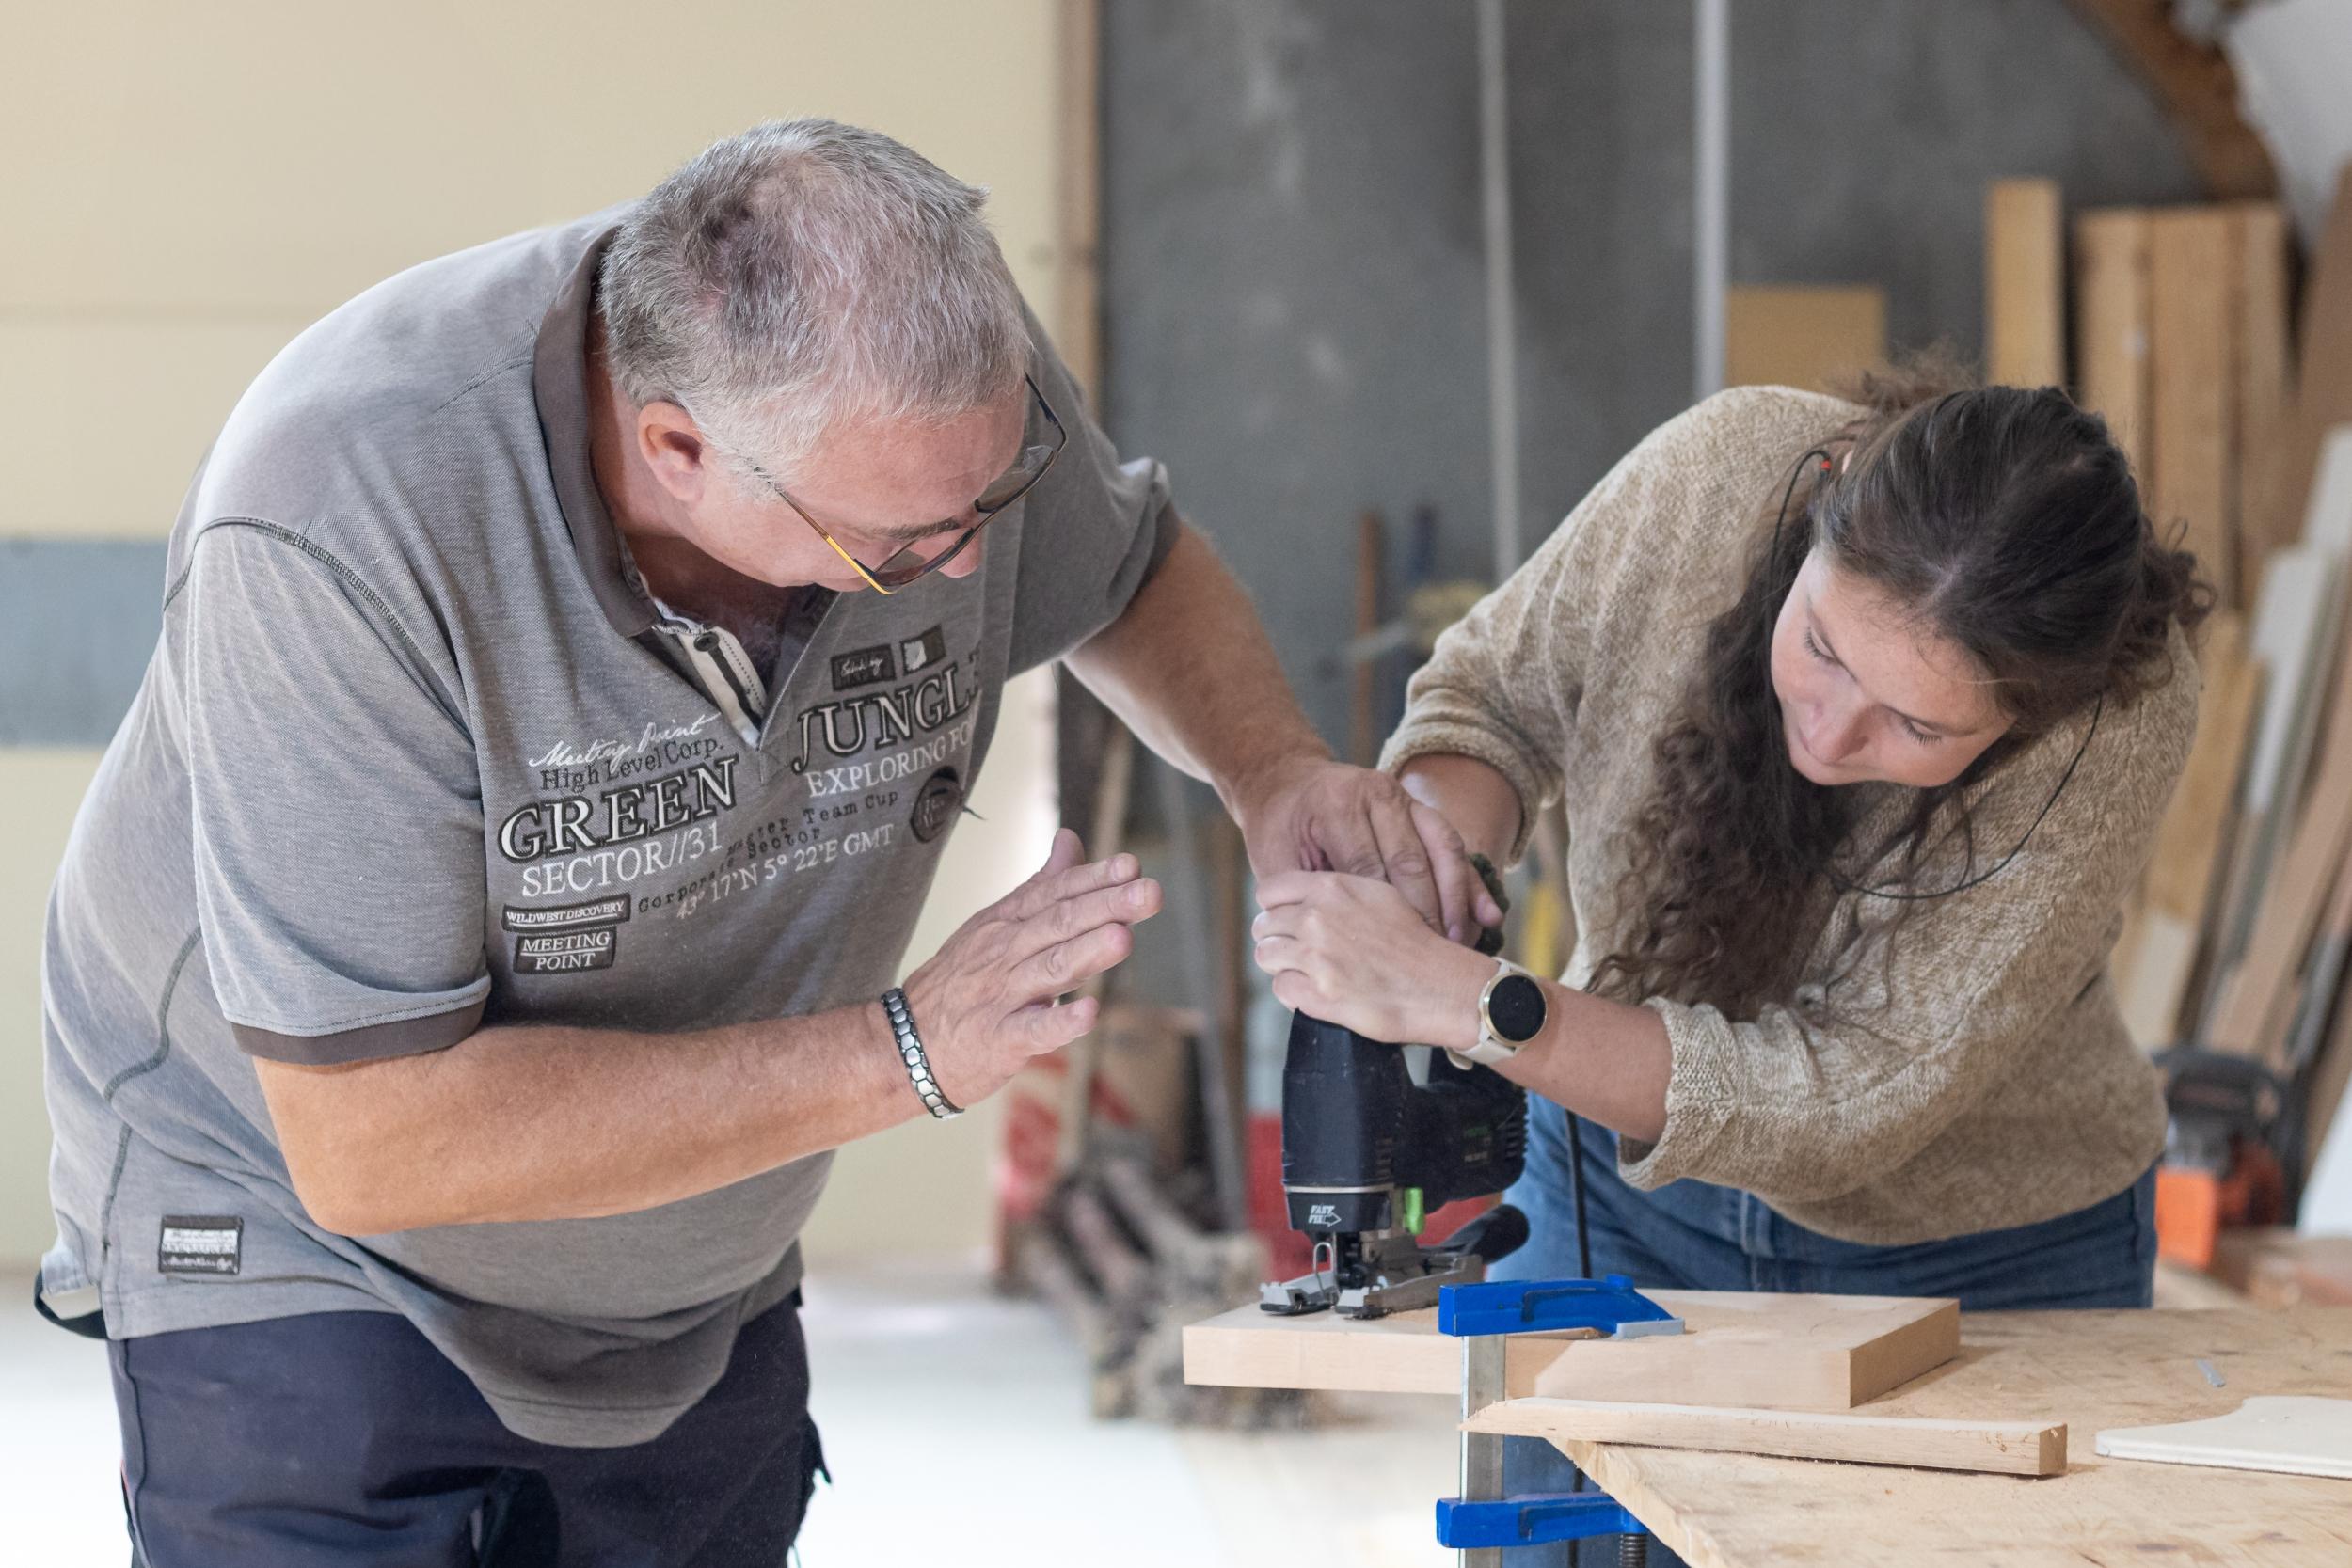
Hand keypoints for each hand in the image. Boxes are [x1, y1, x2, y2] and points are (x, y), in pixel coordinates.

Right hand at [901, 828, 1160, 1105]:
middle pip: (1060, 924)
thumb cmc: (960, 982)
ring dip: (1088, 953)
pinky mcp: (999, 1039)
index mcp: (1007, 923)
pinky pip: (1032, 1029)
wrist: (905, 1043)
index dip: (1094, 879)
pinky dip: (1060, 1022)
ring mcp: (1001, 996)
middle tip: (1149, 893)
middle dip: (1107, 907)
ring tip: (1124, 938)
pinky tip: (1088, 1014)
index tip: (1132, 865)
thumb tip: (1071, 838)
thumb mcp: (994, 925)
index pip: (1055, 893)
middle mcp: (1005, 953)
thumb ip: (1040, 886)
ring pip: (1050, 970)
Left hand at [1230, 756, 1501, 944]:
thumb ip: (1295, 896)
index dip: (1380, 920)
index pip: (1367, 871)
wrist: (1288, 781)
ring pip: (1443, 849)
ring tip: (1459, 945)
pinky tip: (1487, 917)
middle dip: (1425, 915)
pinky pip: (1454, 845)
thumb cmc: (1278, 830)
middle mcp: (1376, 792)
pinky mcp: (1422, 806)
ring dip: (1456, 901)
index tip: (1390, 961)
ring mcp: (1404, 796)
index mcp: (1338, 804)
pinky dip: (1471, 883)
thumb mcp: (1275, 860)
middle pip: (1411, 862)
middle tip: (1433, 959)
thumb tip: (1312, 947)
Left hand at [1251, 871, 1490, 1048]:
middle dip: (1277, 938)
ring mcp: (1316, 957)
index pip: (1269, 890)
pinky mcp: (1318, 993)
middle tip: (1298, 951)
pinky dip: (1293, 992)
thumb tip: (1305, 897)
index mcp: (1331, 888)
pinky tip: (1314, 992)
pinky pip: (1280, 988)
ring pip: (1265, 955)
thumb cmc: (1415, 942)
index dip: (1273, 907)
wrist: (1442, 986)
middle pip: (1263, 925)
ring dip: (1282, 965)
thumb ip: (1338, 892)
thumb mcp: (1379, 895)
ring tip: (1306, 972)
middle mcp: (1317, 918)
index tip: (1285, 919)